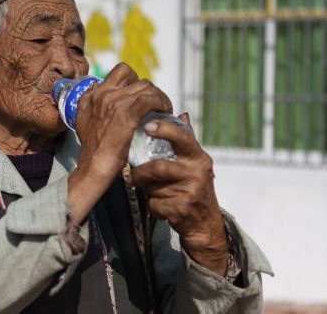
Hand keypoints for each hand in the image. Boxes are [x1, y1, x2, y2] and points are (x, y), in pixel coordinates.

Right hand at [68, 63, 171, 224]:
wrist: (94, 166)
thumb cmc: (92, 149)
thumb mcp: (82, 119)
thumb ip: (87, 101)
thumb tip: (95, 85)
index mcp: (95, 95)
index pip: (121, 72)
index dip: (136, 80)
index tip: (141, 95)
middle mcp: (104, 94)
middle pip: (136, 78)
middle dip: (149, 89)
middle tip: (155, 104)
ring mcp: (115, 103)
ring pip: (146, 87)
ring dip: (159, 96)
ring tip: (163, 109)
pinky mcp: (127, 114)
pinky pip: (150, 99)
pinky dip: (161, 103)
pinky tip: (165, 112)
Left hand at [130, 113, 228, 275]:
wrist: (206, 224)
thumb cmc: (194, 188)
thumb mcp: (195, 164)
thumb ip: (186, 141)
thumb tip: (182, 113)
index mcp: (199, 158)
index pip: (183, 137)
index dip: (164, 129)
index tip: (147, 125)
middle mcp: (197, 173)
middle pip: (158, 167)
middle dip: (140, 173)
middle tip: (132, 176)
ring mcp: (191, 192)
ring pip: (153, 187)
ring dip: (146, 191)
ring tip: (149, 192)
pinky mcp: (182, 210)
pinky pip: (154, 204)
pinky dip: (152, 207)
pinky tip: (159, 207)